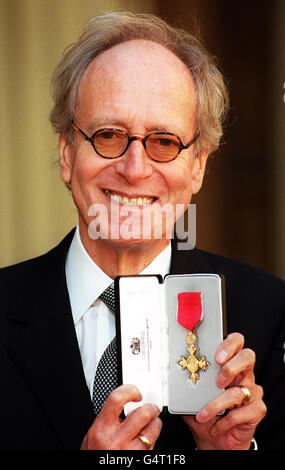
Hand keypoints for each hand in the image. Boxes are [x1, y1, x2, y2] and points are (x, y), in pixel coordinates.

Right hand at [81, 384, 161, 449]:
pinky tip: (145, 443)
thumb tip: (121, 403)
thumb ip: (106, 419)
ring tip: (150, 425)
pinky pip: (154, 445)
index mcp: (101, 429)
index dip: (129, 390)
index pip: (116, 399)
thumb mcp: (92, 436)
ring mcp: (131, 452)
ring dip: (155, 424)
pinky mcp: (142, 460)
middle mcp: (117, 440)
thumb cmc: (94, 457)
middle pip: (142, 414)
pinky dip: (153, 441)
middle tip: (151, 407)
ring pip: (153, 429)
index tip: (135, 392)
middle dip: (150, 407)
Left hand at [183, 333, 266, 449]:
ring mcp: (252, 391)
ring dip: (216, 405)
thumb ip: (189, 380)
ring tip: (203, 415)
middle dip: (231, 367)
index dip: (229, 345)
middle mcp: (243, 374)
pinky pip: (241, 412)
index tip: (217, 357)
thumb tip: (172, 371)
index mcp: (229, 363)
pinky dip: (225, 421)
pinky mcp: (257, 410)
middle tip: (218, 381)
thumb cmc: (204, 411)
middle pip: (247, 357)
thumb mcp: (193, 394)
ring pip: (239, 391)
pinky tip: (216, 426)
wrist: (214, 437)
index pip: (236, 342)